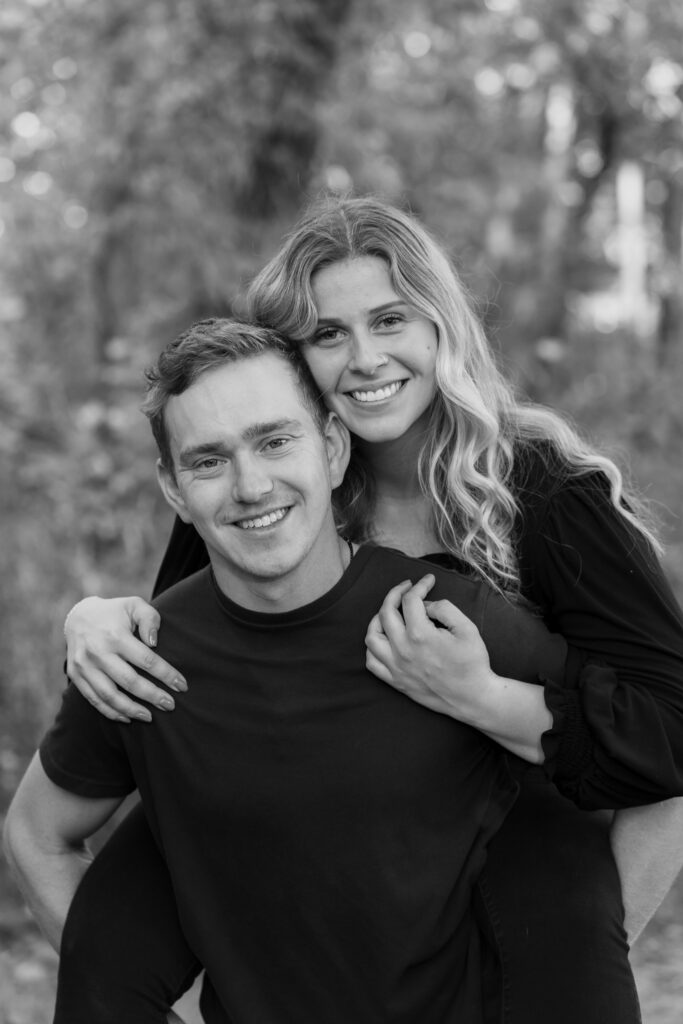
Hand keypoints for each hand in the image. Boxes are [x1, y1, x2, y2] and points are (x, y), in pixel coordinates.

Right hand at [65, 596, 186, 721]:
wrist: (78, 617)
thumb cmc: (115, 612)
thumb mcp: (134, 605)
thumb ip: (149, 619)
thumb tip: (154, 643)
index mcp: (115, 635)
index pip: (146, 660)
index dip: (166, 674)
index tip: (182, 686)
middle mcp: (97, 652)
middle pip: (129, 681)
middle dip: (152, 696)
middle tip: (170, 705)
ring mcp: (83, 666)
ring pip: (109, 696)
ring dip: (131, 710)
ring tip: (150, 717)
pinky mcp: (75, 676)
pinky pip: (94, 699)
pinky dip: (110, 712)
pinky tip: (127, 718)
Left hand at [365, 574, 495, 723]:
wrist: (473, 698)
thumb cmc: (473, 663)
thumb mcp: (467, 628)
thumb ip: (444, 608)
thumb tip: (425, 604)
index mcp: (420, 635)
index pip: (410, 600)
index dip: (420, 585)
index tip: (428, 580)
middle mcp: (403, 650)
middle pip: (386, 612)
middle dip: (396, 593)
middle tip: (407, 588)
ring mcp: (396, 667)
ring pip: (372, 636)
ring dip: (378, 618)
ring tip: (390, 611)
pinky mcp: (395, 681)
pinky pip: (371, 662)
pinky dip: (373, 647)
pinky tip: (384, 639)